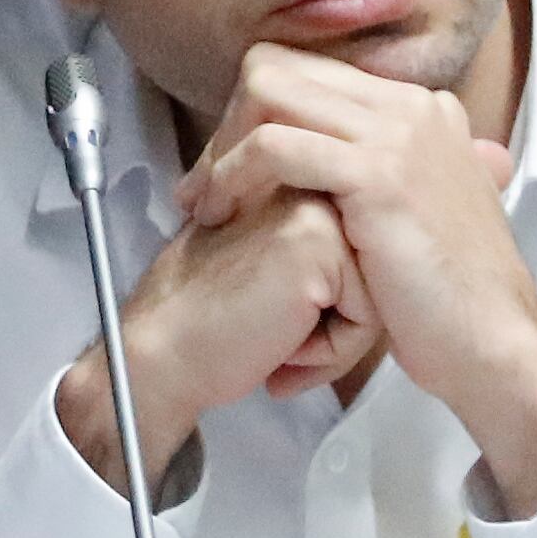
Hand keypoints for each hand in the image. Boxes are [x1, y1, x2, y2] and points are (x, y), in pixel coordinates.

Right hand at [56, 188, 381, 500]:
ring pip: (376, 296)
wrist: (158, 352)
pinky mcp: (319, 248)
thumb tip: (378, 277)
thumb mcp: (265, 266)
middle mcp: (308, 185)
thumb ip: (315, 253)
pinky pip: (367, 319)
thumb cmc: (206, 324)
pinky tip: (279, 348)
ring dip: (333, 343)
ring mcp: (315, 210)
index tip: (271, 323)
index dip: (326, 311)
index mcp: (295, 184)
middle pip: (373, 274)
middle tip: (276, 343)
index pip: (359, 258)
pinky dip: (330, 353)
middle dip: (335, 328)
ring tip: (277, 345)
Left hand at [172, 43, 536, 513]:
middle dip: (229, 123)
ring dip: (220, 147)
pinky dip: (232, 173)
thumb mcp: (414, 220)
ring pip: (268, 91)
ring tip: (204, 205)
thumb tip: (336, 172)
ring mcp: (398, 134)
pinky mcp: (378, 174)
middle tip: (207, 188)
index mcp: (420, 111)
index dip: (254, 119)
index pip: (308, 74)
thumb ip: (380, 182)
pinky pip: (275, 145)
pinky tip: (220, 213)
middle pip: (278, 67)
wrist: (494, 348)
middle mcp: (411, 107)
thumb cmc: (447, 305)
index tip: (227, 175)